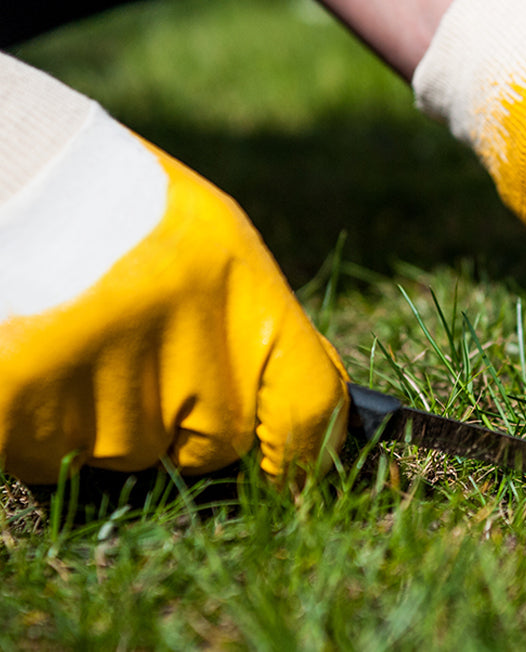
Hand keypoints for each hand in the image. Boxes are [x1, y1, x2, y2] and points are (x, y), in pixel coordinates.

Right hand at [0, 64, 347, 485]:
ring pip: (128, 453)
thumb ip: (261, 333)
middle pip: (213, 444)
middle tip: (141, 353)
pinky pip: (50, 454)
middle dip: (184, 422)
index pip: (309, 405)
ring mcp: (103, 376)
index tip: (294, 473)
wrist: (14, 174)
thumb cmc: (124, 210)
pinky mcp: (23, 400)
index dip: (309, 452)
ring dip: (108, 418)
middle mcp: (184, 339)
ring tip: (81, 337)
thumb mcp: (217, 246)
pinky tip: (40, 356)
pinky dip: (43, 423)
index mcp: (241, 290)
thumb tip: (306, 425)